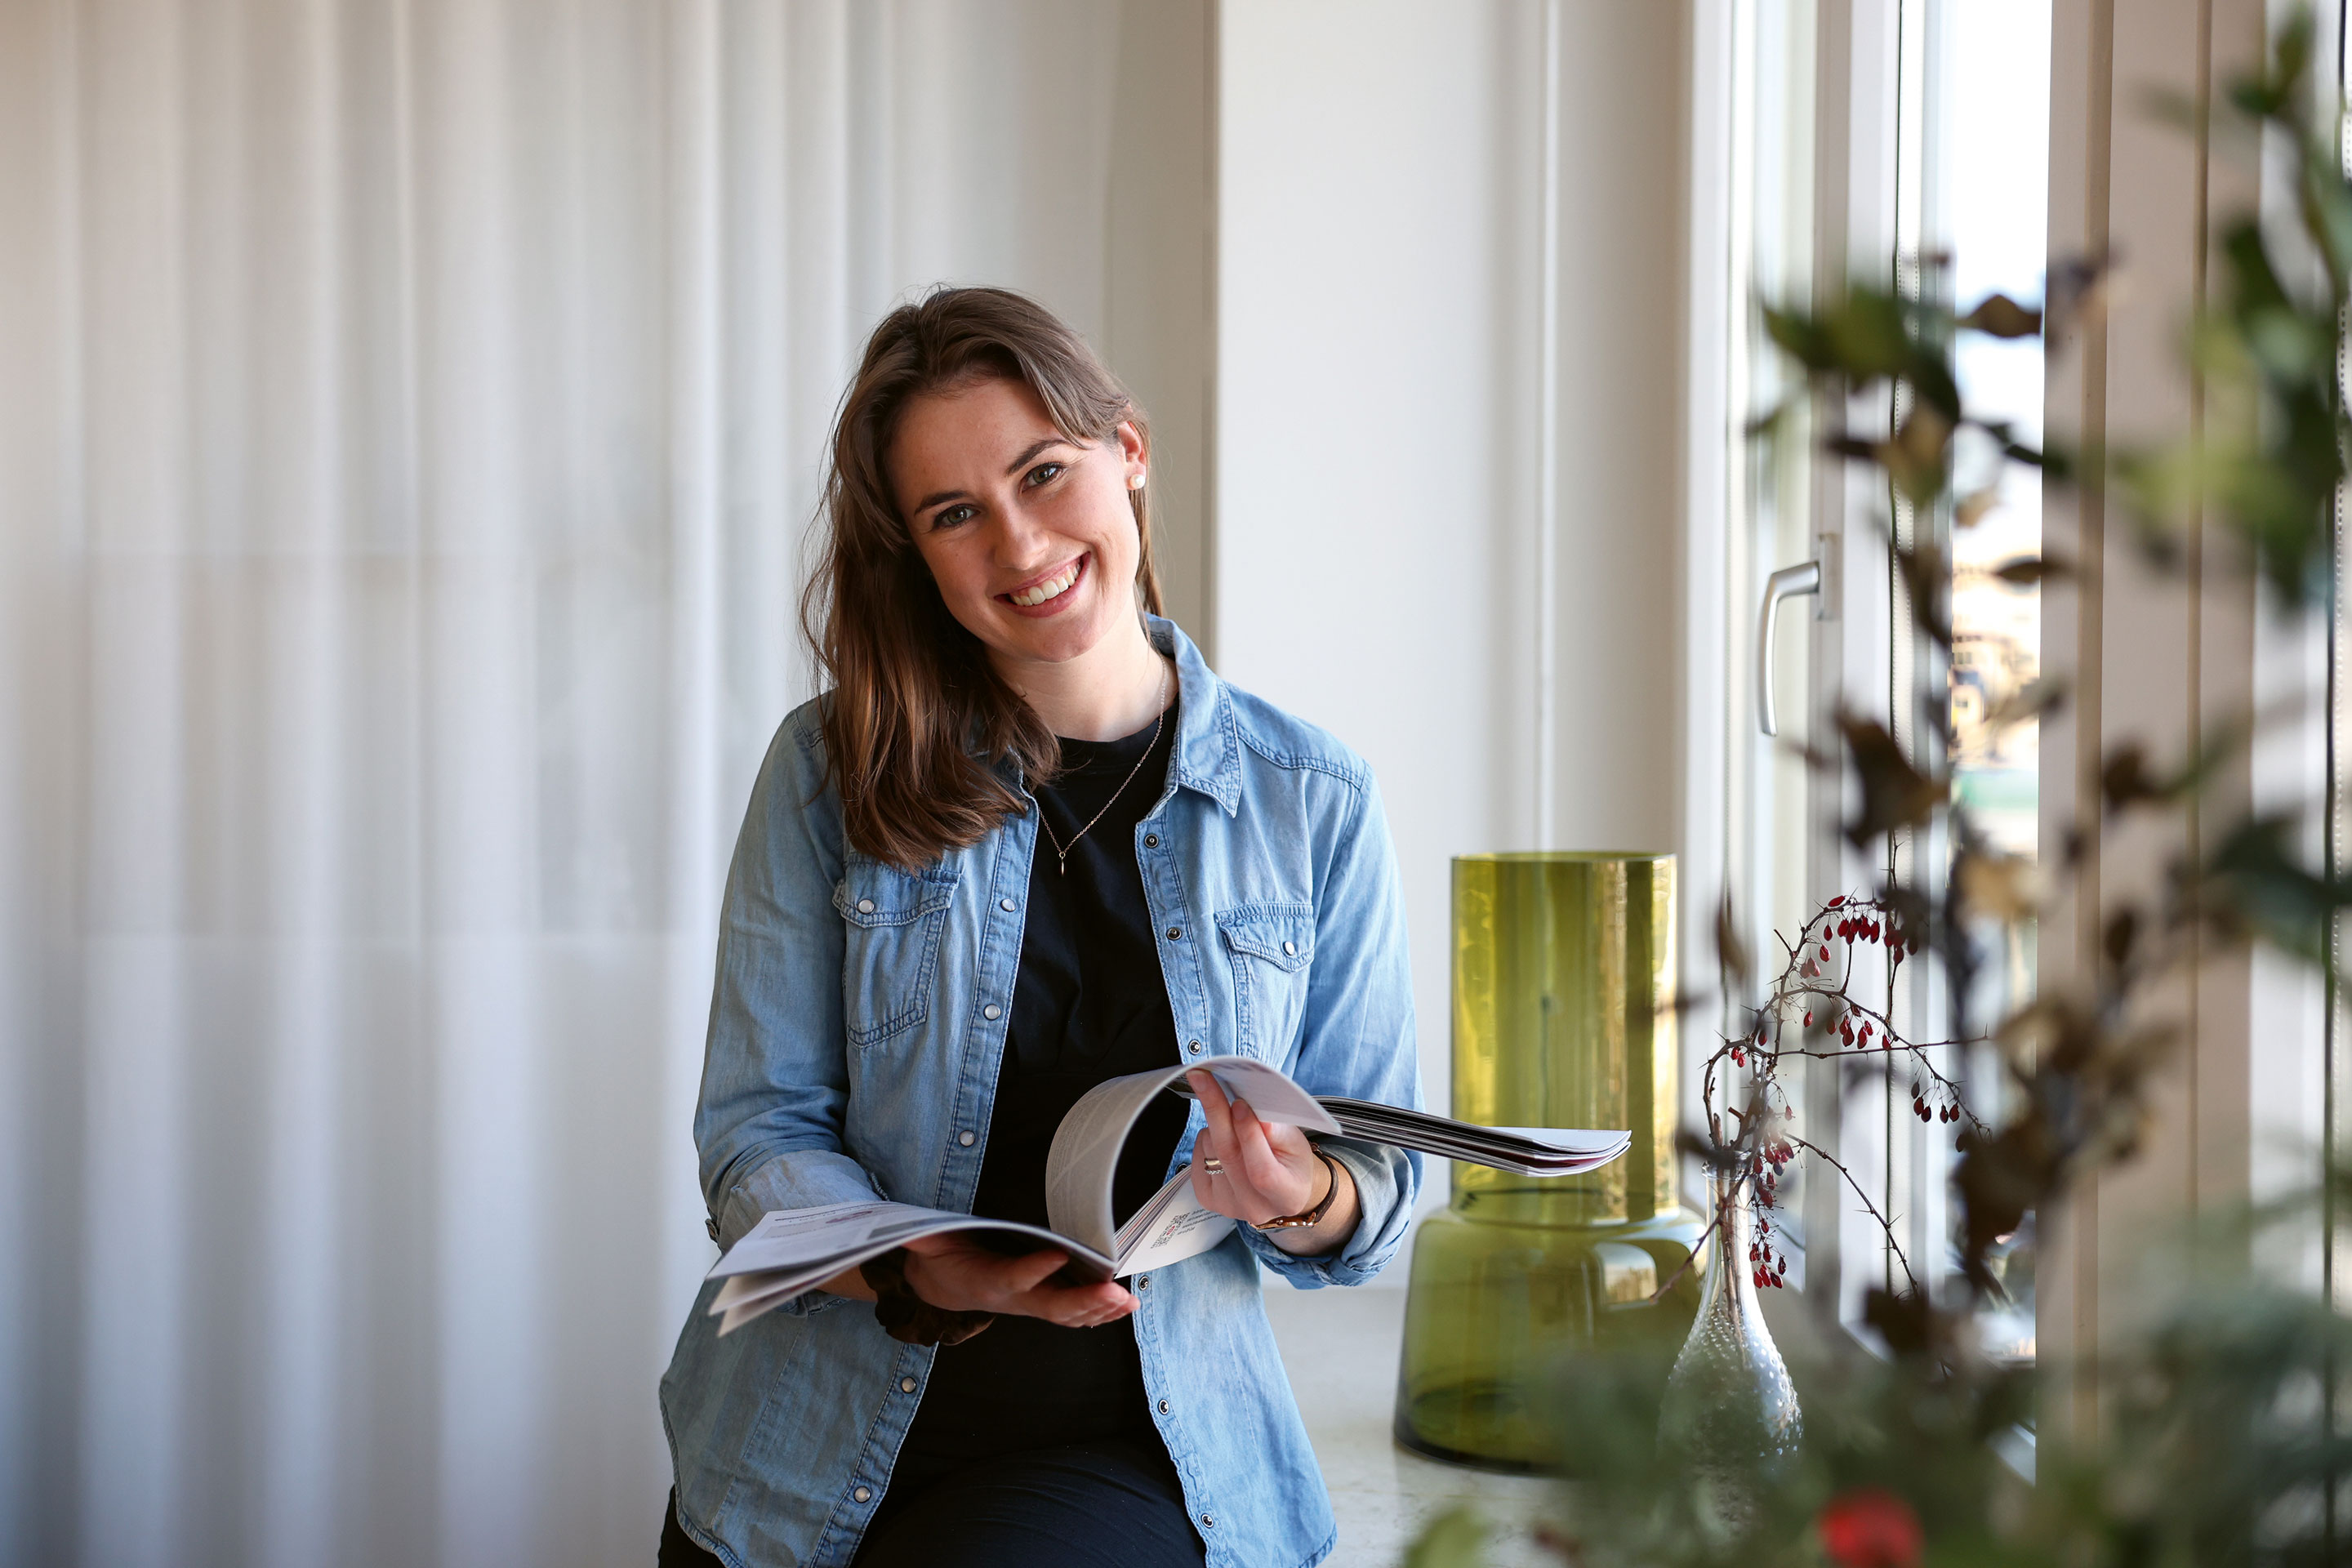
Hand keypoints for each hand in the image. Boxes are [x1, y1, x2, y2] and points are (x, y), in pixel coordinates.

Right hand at [899, 1232, 1135, 1327]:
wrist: (943, 1286)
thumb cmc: (941, 1260)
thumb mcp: (926, 1244)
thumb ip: (921, 1237)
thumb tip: (908, 1231)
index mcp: (986, 1281)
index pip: (1012, 1278)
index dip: (1034, 1271)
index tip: (1059, 1254)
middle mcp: (1012, 1300)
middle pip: (1052, 1307)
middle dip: (1085, 1301)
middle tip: (1115, 1291)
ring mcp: (1029, 1305)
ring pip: (1068, 1315)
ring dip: (1100, 1310)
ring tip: (1128, 1300)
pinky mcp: (1040, 1304)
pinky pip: (1074, 1315)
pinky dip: (1100, 1312)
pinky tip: (1122, 1305)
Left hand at [1186, 1069, 1359, 1255]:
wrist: (1282, 1191)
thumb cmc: (1292, 1162)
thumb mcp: (1296, 1143)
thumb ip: (1276, 1130)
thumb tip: (1251, 1112)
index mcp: (1285, 1195)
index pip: (1261, 1170)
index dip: (1249, 1136)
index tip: (1240, 1103)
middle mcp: (1254, 1207)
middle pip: (1228, 1156)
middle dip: (1216, 1112)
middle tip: (1204, 1079)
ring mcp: (1228, 1206)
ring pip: (1210, 1151)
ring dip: (1217, 1125)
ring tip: (1235, 1122)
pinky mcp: (1208, 1199)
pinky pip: (1197, 1158)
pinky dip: (1206, 1140)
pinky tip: (1223, 1138)